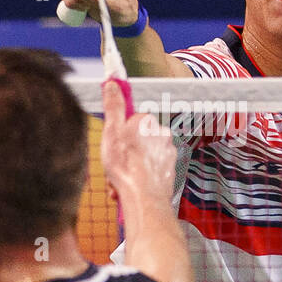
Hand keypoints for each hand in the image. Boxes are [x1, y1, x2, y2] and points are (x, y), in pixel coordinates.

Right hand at [99, 79, 174, 204]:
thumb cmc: (126, 166)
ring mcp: (168, 153)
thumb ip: (113, 105)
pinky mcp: (170, 170)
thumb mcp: (111, 131)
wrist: (144, 198)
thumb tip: (113, 83)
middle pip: (136, 140)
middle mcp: (162, 134)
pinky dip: (140, 178)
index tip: (112, 145)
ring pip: (142, 157)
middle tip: (114, 166)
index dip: (117, 135)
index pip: (129, 122)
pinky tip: (130, 187)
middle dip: (123, 154)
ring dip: (130, 168)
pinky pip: (150, 170)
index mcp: (147, 121)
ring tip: (120, 180)